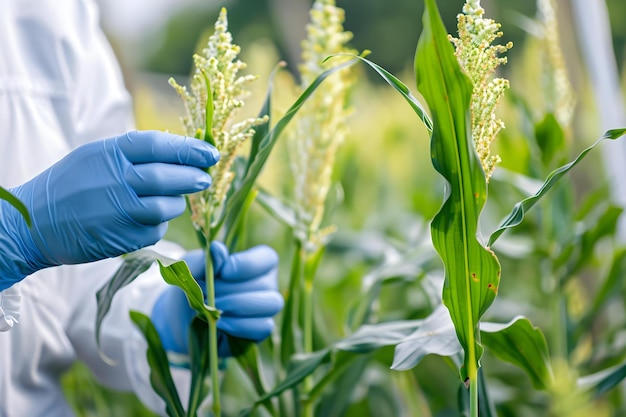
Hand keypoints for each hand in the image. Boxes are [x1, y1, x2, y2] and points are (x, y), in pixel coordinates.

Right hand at [0, 131, 218, 289]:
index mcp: (110, 153)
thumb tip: (180, 153)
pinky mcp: (124, 238)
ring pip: (168, 207)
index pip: (159, 146)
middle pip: (169, 178)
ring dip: (174, 204)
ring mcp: (120, 211)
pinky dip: (157, 225)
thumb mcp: (95, 156)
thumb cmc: (69, 185)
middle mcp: (116, 180)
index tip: (210, 153)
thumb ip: (133, 153)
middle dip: (193, 178)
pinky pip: (156, 230)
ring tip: (164, 200)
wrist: (34, 224)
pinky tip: (143, 220)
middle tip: (204, 178)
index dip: (189, 149)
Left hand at [151, 241, 283, 356]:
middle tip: (208, 293)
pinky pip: (264, 327)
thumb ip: (204, 259)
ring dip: (239, 305)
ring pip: (272, 304)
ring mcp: (266, 309)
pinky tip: (219, 323)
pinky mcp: (259, 330)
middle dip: (233, 289)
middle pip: (267, 283)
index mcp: (256, 263)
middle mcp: (266, 285)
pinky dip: (240, 325)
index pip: (268, 258)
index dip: (248, 264)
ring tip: (215, 307)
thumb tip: (217, 249)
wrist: (184, 318)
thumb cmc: (193, 287)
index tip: (223, 272)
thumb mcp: (191, 269)